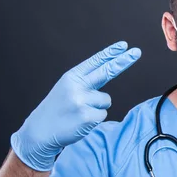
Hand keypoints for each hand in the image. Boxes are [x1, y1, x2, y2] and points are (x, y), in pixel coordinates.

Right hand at [10, 41, 140, 170]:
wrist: (40, 131)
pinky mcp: (87, 116)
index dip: (110, 53)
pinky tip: (80, 121)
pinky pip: (103, 114)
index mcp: (71, 77)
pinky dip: (95, 119)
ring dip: (97, 107)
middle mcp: (76, 86)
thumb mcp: (66, 88)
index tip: (124, 45)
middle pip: (106, 71)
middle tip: (137, 51)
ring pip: (106, 100)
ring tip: (79, 112)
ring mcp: (82, 101)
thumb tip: (108, 71)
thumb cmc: (57, 109)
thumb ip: (85, 81)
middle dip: (123, 61)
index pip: (95, 61)